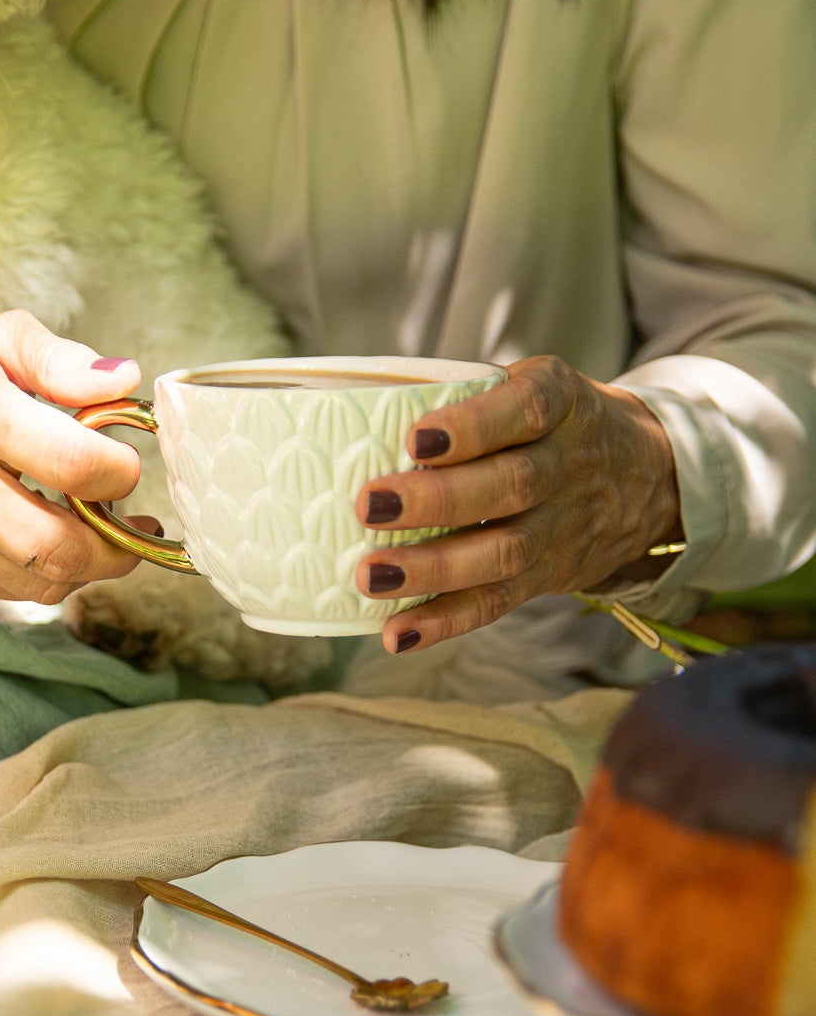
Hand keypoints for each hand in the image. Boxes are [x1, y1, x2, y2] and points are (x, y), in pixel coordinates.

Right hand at [0, 307, 153, 602]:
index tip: (126, 462)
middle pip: (55, 544)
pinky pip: (8, 590)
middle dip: (115, 544)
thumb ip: (64, 360)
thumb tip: (124, 382)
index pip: (68, 463)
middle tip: (133, 522)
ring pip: (37, 579)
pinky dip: (47, 574)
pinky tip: (58, 540)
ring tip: (101, 531)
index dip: (118, 470)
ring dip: (87, 565)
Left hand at [353, 356, 682, 653]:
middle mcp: (567, 465)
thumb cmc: (556, 422)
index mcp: (560, 403)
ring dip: (432, 568)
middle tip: (369, 504)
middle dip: (436, 499)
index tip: (416, 439)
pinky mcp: (549, 576)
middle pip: (509, 485)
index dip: (472, 427)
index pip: (524, 410)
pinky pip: (498, 601)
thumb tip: (366, 397)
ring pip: (502, 551)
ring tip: (371, 574)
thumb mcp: (535, 384)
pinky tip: (398, 632)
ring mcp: (561, 526)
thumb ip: (469, 390)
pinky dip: (446, 621)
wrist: (650, 476)